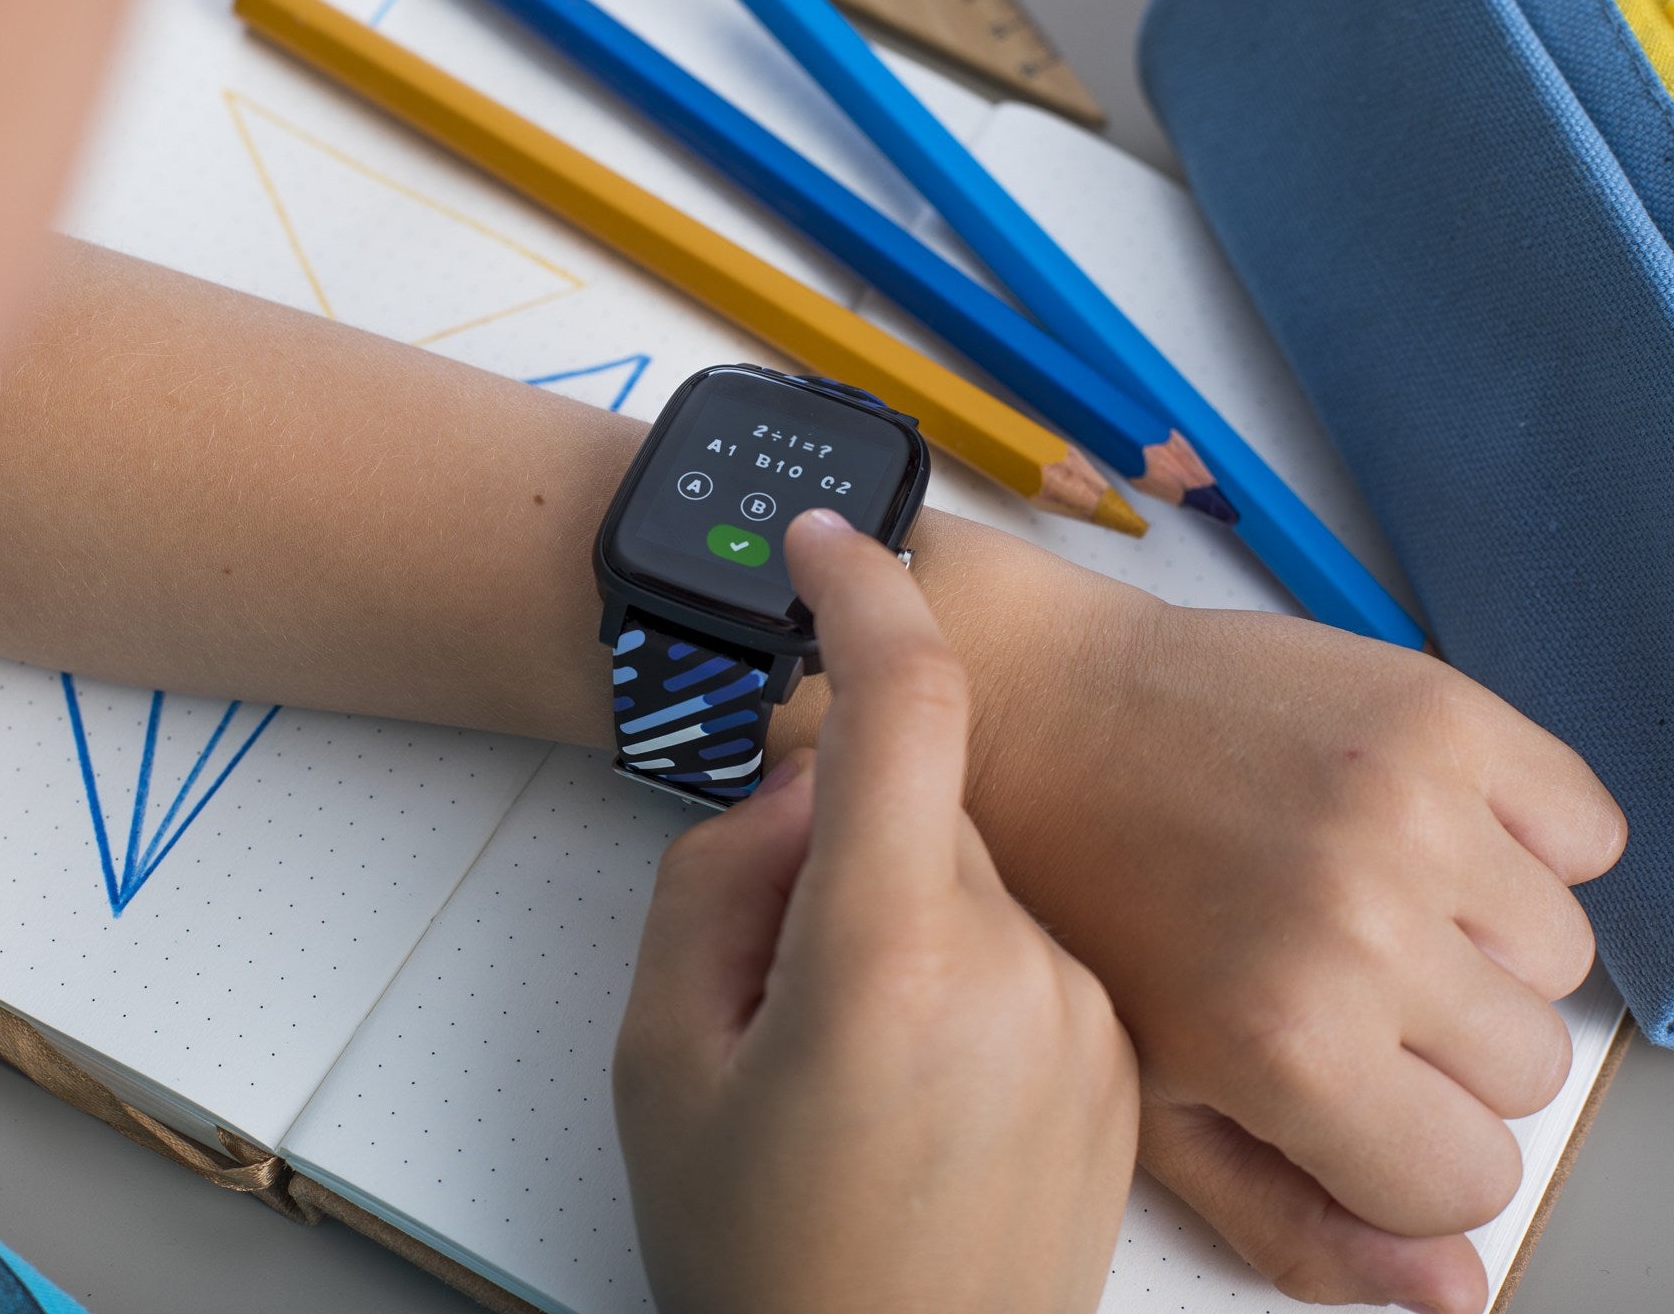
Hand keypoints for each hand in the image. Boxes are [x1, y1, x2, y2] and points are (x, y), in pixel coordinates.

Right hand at [614, 508, 1138, 1313]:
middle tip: (779, 973)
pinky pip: (1034, 952)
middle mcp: (1023, 971)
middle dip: (846, 842)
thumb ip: (715, 881)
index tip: (829, 544)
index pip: (906, 705)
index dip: (865, 594)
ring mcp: (1090, 1023)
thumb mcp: (660, 1057)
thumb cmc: (760, 1258)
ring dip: (908, 919)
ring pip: (981, 882)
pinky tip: (925, 1088)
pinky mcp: (1125, 1069)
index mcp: (890, 958)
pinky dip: (967, 974)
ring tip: (857, 1064)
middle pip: (928, 809)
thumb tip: (799, 797)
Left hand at [907, 532, 1624, 1313]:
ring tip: (1350, 892)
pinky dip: (1524, 837)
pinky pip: (1583, 826)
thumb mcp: (1144, 1096)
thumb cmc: (1074, 894)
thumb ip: (1294, 1218)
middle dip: (1440, 1046)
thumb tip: (1451, 1288)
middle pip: (1528, 1069)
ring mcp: (1407, 806)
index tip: (1341, 1084)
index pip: (1473, 1181)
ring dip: (1477, 940)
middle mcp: (1359, 924)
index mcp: (1285, 1040)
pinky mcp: (1435, 711)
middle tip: (1327, 973)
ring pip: (1559, 953)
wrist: (1032, 711)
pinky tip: (1404, 827)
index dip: (1404, 1145)